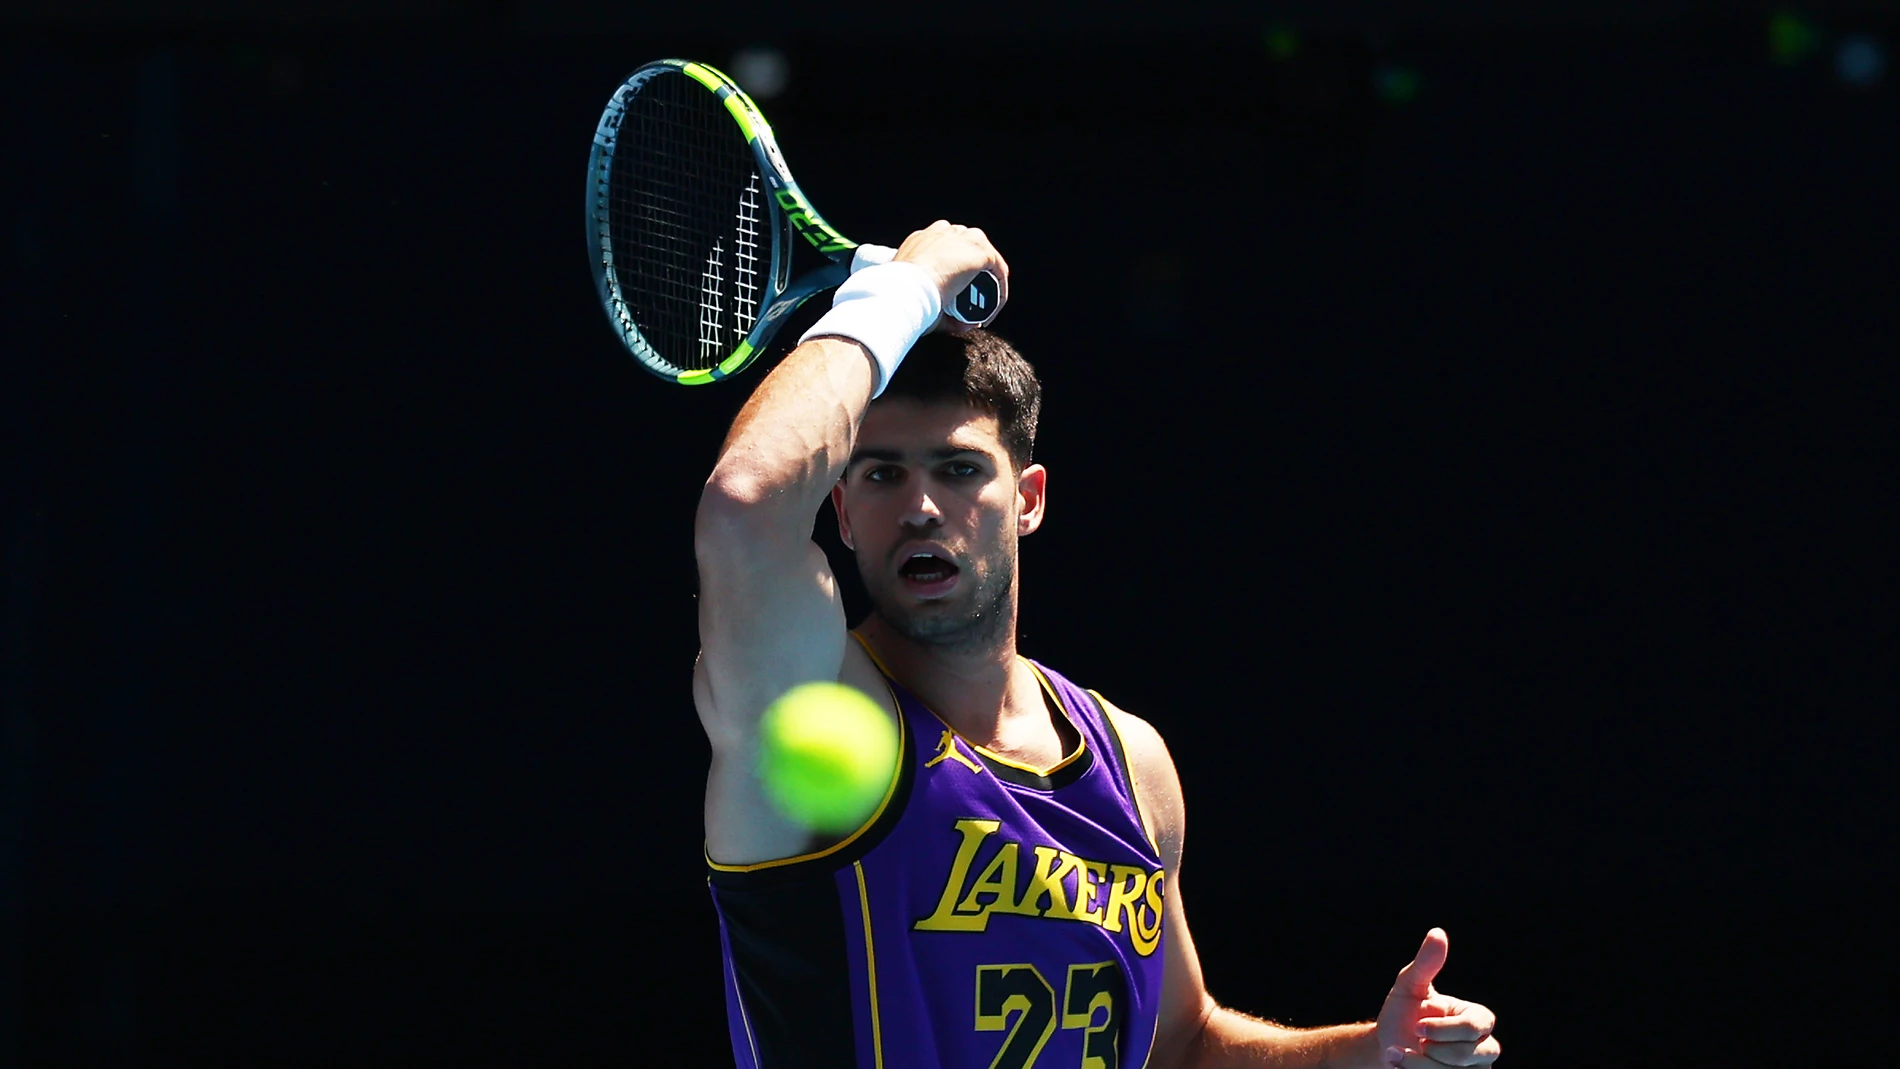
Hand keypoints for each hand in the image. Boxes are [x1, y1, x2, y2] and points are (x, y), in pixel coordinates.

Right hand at [892, 220, 1009, 331]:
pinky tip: (994, 308)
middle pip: (967, 251)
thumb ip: (937, 306)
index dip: (954, 272)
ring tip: (984, 307)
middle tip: (969, 303)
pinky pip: (998, 270)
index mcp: (924, 239)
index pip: (946, 249)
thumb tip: (963, 324)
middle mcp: (944, 232)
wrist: (904, 289)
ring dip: (986, 283)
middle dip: (971, 276)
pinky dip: (999, 291)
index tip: (953, 293)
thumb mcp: (917, 296)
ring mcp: (964, 238)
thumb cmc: (902, 294)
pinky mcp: (980, 250)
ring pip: (984, 259)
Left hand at [1376, 928, 1500, 1068]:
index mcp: (1478, 1018)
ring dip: (1421, 1066)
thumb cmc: (1403, 1012)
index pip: (1473, 1028)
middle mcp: (1486, 1047)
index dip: (1442, 1029)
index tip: (1416, 1025)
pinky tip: (1402, 1066)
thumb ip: (1426, 964)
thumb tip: (1438, 933)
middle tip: (1412, 1041)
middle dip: (1432, 1051)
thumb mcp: (1409, 986)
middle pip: (1469, 1056)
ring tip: (1399, 1056)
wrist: (1386, 1045)